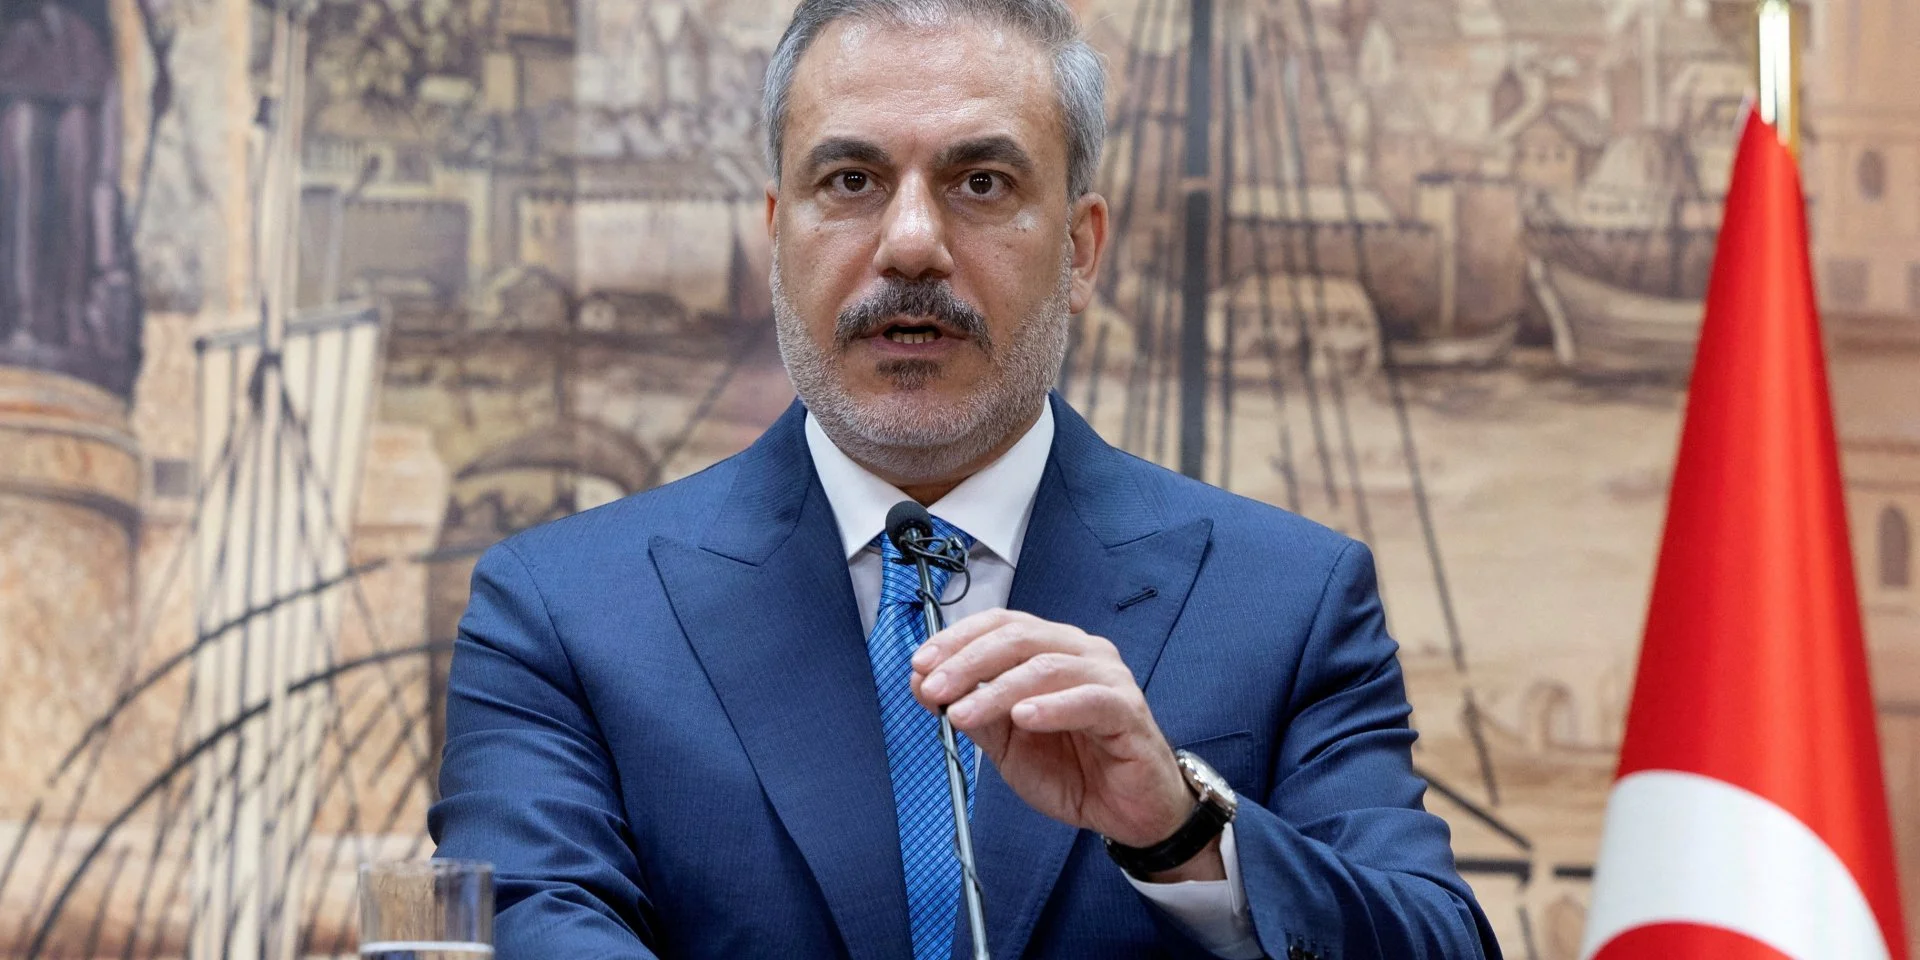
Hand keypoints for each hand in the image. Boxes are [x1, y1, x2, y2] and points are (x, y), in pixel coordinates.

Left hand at [909, 609, 1223, 879]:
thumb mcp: (1007, 742)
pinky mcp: (1127, 711)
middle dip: (967, 662)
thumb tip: (922, 682)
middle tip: (934, 689)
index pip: (1001, 625)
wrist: (1127, 811)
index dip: (957, 640)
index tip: (921, 665)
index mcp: (1052, 649)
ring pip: (1046, 666)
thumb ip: (970, 709)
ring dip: (996, 689)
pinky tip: (1023, 718)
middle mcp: (1080, 653)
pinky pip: (1088, 700)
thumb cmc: (1075, 768)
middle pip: (1019, 638)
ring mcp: (1107, 678)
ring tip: (964, 712)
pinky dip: (1051, 706)